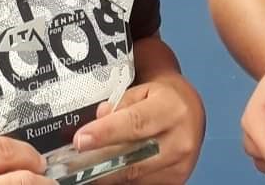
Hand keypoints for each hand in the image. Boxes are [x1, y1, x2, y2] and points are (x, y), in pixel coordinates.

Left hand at [71, 74, 204, 182]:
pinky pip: (142, 184)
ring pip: (134, 176)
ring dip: (108, 173)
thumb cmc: (162, 99)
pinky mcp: (176, 181)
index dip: (106, 133)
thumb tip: (99, 118)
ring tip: (89, 164)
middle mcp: (180, 140)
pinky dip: (122, 179)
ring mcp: (179, 165)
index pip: (135, 123)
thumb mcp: (142, 90)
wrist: (190, 112)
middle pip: (133, 158)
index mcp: (172, 110)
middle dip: (100, 160)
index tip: (81, 139)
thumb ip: (120, 104)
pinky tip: (109, 170)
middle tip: (75, 160)